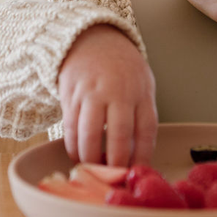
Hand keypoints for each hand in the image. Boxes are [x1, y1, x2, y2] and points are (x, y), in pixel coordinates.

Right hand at [57, 24, 157, 166]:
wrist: (92, 38)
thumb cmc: (122, 67)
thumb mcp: (142, 83)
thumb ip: (142, 113)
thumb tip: (138, 155)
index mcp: (141, 91)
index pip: (146, 129)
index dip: (142, 156)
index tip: (137, 172)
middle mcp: (117, 91)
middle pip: (119, 134)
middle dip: (116, 162)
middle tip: (114, 178)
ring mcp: (92, 92)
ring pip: (89, 134)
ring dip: (90, 158)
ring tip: (93, 168)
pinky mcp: (70, 94)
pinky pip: (70, 127)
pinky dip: (73, 146)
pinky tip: (78, 154)